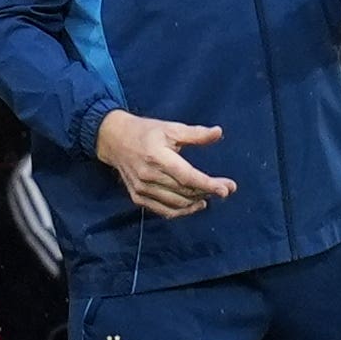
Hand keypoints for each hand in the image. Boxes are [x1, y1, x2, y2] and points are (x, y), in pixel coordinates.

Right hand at [95, 111, 235, 218]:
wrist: (113, 139)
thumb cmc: (146, 132)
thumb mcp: (171, 128)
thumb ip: (196, 134)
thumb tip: (219, 132)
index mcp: (158, 157)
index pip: (187, 176)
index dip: (208, 184)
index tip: (226, 189)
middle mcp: (149, 176)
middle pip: (184, 191)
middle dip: (208, 192)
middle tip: (226, 189)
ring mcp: (142, 189)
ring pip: (176, 203)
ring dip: (196, 202)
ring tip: (210, 195)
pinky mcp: (137, 197)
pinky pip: (163, 210)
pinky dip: (181, 211)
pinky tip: (194, 205)